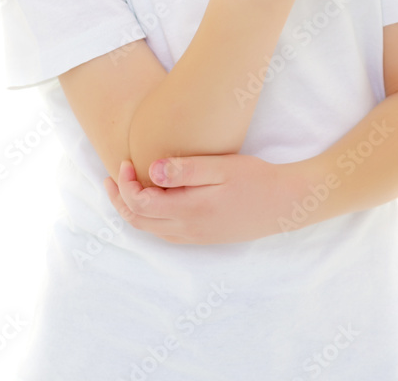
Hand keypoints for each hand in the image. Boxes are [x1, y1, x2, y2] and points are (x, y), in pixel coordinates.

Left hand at [103, 153, 289, 244]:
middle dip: (119, 199)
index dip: (124, 184)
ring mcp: (195, 237)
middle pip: (138, 222)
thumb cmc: (255, 180)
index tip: (126, 161)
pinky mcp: (204, 236)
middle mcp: (187, 230)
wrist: (285, 204)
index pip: (139, 205)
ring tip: (127, 185)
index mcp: (188, 211)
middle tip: (112, 176)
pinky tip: (156, 197)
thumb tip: (151, 170)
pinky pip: (165, 232)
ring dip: (133, 209)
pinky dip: (150, 216)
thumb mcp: (220, 167)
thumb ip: (185, 169)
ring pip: (150, 230)